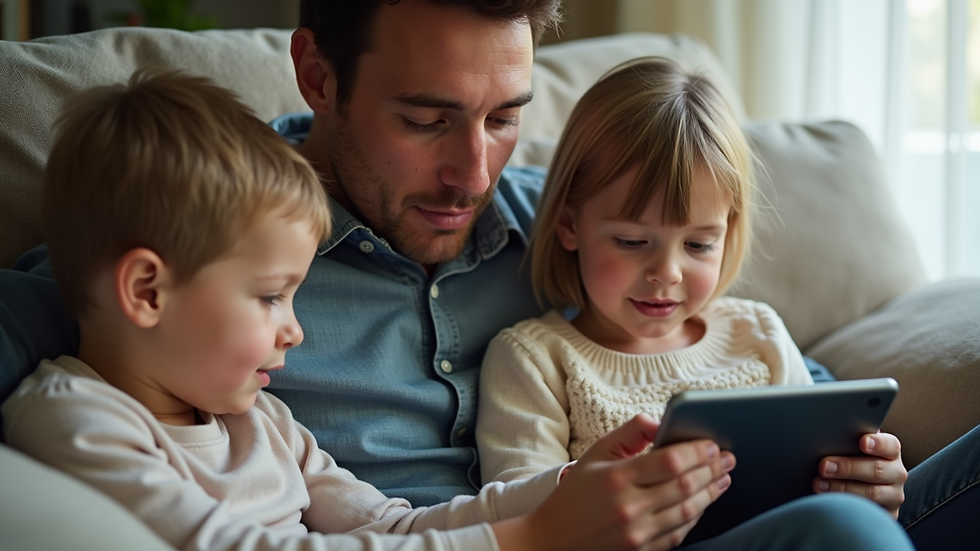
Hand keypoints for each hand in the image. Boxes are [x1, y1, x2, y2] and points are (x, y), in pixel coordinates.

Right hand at [494, 413, 734, 550]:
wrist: (554, 540)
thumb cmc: (576, 493)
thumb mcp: (595, 454)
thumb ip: (629, 433)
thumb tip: (660, 421)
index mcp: (616, 478)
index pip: (669, 461)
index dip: (697, 452)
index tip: (712, 444)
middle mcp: (629, 507)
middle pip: (685, 486)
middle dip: (712, 470)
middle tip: (728, 458)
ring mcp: (637, 533)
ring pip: (687, 511)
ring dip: (711, 493)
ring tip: (723, 478)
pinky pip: (679, 533)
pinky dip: (695, 516)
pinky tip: (703, 502)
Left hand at [813, 432, 906, 517]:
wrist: (861, 488)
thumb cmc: (852, 461)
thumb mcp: (853, 449)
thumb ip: (847, 442)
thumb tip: (826, 434)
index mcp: (890, 452)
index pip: (890, 445)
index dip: (877, 443)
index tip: (862, 442)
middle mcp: (896, 473)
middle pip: (877, 470)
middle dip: (848, 467)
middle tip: (824, 466)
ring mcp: (893, 495)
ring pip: (872, 493)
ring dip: (842, 488)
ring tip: (819, 484)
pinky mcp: (887, 514)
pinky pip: (869, 512)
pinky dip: (848, 506)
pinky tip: (830, 501)